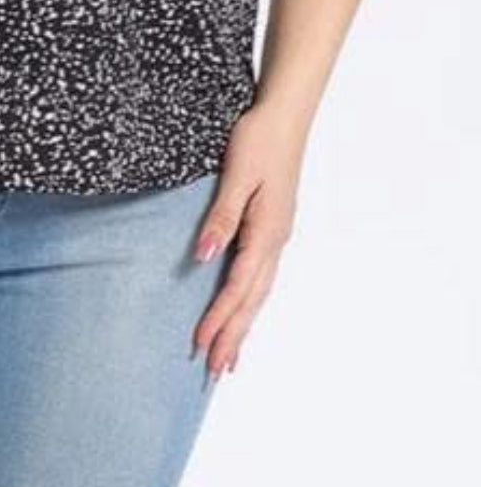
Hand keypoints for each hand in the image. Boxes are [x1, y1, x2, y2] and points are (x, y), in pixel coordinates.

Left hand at [191, 103, 304, 377]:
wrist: (284, 115)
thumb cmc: (258, 140)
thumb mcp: (236, 175)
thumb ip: (221, 217)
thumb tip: (203, 256)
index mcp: (267, 232)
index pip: (239, 287)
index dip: (219, 318)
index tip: (200, 345)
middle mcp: (276, 241)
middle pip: (253, 300)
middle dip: (234, 335)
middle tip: (216, 371)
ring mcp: (277, 236)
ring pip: (259, 292)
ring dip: (244, 325)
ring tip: (230, 357)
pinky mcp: (273, 228)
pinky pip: (261, 276)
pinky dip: (250, 301)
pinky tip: (243, 311)